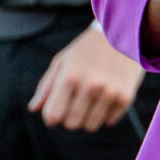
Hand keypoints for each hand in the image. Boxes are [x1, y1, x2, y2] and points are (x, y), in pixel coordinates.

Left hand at [29, 23, 143, 130]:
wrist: (124, 34)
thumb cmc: (87, 49)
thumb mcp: (63, 60)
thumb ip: (47, 86)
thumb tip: (33, 109)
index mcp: (71, 76)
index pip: (53, 115)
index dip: (51, 117)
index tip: (55, 110)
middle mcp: (91, 85)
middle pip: (72, 124)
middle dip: (69, 117)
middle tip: (74, 103)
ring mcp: (110, 92)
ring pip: (91, 126)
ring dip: (88, 117)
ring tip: (91, 99)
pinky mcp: (125, 97)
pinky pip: (109, 122)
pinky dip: (105, 114)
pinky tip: (106, 97)